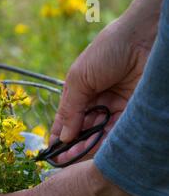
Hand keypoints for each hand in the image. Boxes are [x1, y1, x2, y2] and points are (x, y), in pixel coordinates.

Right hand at [52, 0, 161, 163]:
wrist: (142, 38)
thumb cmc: (105, 51)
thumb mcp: (78, 79)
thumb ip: (70, 109)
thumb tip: (63, 137)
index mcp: (81, 92)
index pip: (67, 119)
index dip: (59, 135)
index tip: (52, 151)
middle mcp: (97, 102)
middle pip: (82, 129)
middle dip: (72, 144)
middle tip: (62, 158)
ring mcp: (115, 108)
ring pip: (98, 134)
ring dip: (85, 146)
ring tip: (74, 154)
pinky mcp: (132, 114)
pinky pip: (116, 133)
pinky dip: (104, 144)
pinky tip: (91, 150)